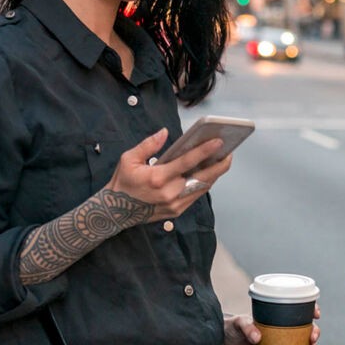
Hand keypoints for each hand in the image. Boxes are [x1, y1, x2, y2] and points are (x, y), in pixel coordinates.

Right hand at [105, 128, 232, 221]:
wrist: (114, 212)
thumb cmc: (122, 182)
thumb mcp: (128, 159)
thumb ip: (148, 144)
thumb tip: (165, 132)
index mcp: (158, 178)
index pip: (187, 162)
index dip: (205, 151)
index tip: (218, 141)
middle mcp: (169, 193)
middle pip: (203, 178)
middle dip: (219, 165)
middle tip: (230, 152)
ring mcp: (174, 205)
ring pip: (202, 188)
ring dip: (214, 174)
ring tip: (222, 160)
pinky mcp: (176, 212)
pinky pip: (195, 196)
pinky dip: (204, 183)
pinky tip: (209, 173)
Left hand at [223, 305, 320, 344]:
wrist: (224, 341)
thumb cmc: (233, 327)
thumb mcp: (238, 322)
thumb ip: (247, 326)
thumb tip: (257, 337)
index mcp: (277, 316)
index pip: (298, 310)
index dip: (311, 309)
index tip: (316, 313)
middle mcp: (282, 329)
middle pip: (305, 328)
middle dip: (314, 331)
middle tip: (313, 336)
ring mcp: (280, 342)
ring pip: (301, 344)